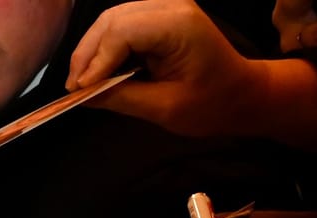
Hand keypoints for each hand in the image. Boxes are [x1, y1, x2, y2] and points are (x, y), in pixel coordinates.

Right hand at [67, 0, 316, 155]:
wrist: (242, 94)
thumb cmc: (212, 104)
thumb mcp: (164, 109)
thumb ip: (121, 97)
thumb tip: (81, 95)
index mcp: (179, 25)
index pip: (122, 33)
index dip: (95, 61)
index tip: (80, 91)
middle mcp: (171, 6)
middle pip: (112, 20)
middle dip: (88, 53)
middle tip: (75, 88)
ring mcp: (166, 6)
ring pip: (113, 19)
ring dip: (93, 49)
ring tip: (83, 81)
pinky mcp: (161, 14)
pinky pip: (123, 24)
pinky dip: (106, 46)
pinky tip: (99, 70)